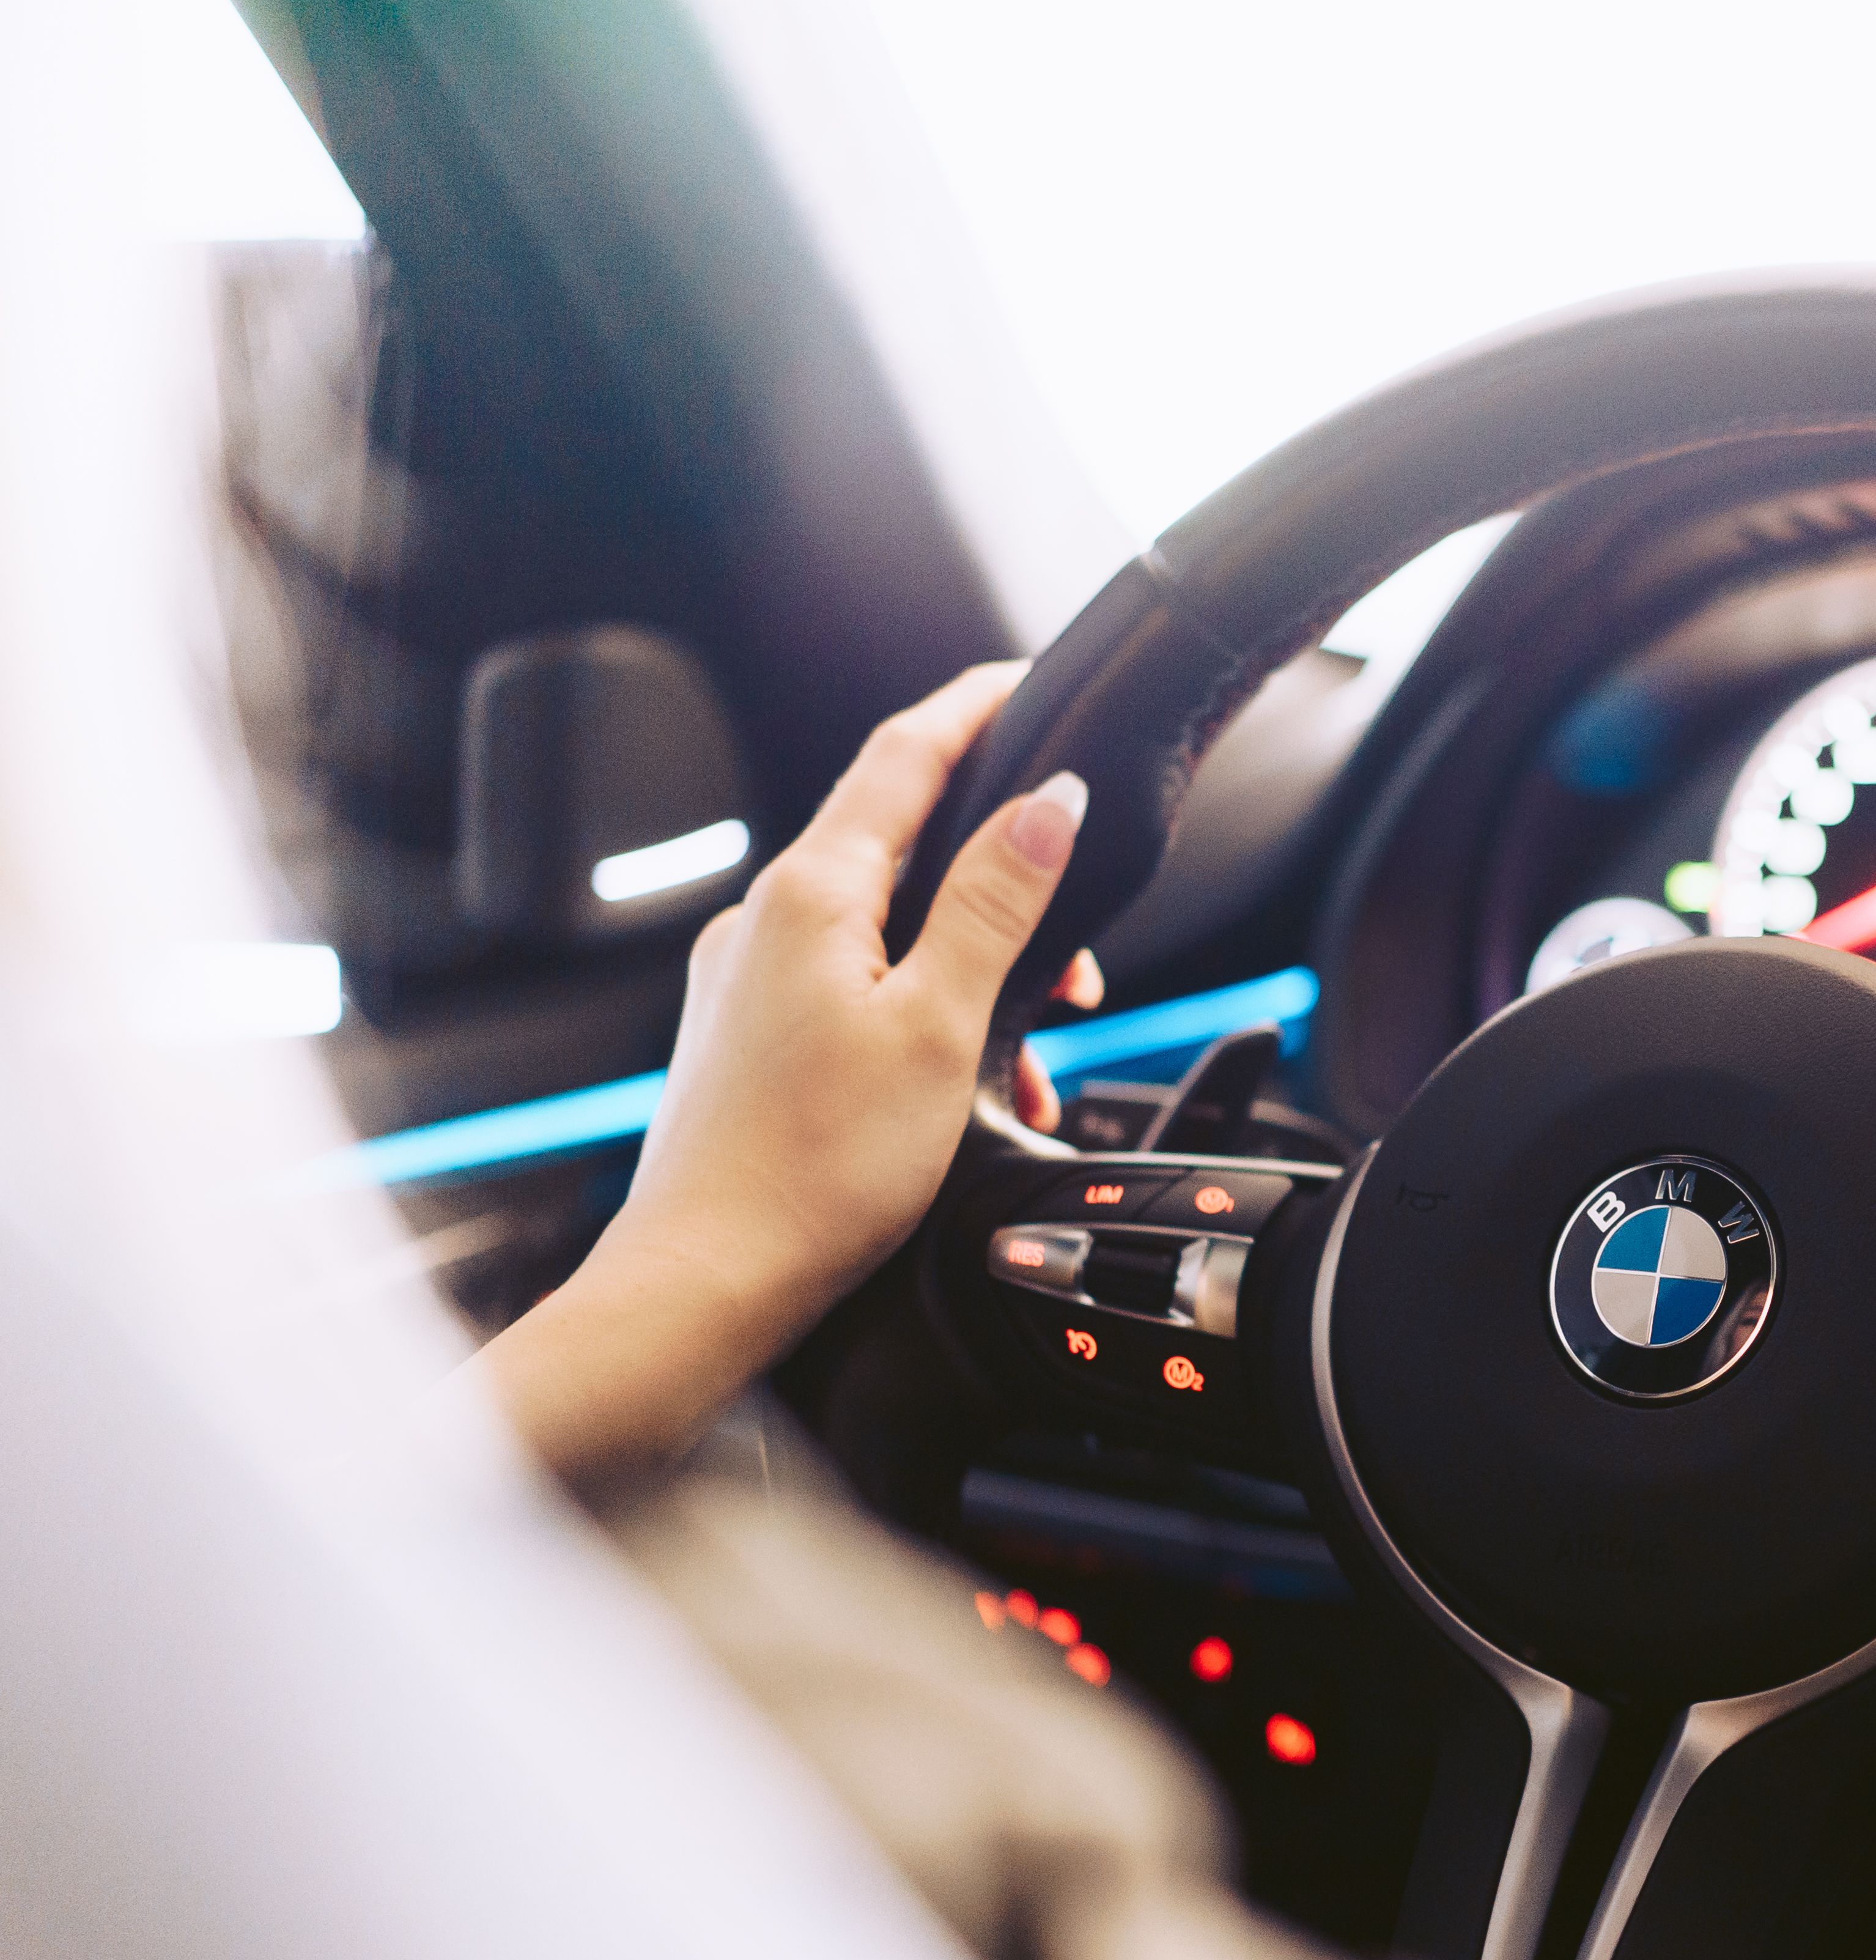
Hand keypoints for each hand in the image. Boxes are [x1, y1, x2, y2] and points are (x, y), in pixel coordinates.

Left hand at [473, 662, 1093, 1481]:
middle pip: (904, 843)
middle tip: (1084, 942)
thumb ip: (996, 903)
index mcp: (811, 893)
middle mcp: (765, 919)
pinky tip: (969, 1088)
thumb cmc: (817, 1168)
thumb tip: (1048, 802)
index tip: (1035, 679)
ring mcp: (749, 976)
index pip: (906, 753)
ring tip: (1034, 1050)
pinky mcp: (749, 1032)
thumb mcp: (940, 1025)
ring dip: (976, 969)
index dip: (978, 705)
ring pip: (889, 929)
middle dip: (1005, 876)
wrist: (708, 1280)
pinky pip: (857, 988)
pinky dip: (928, 1015)